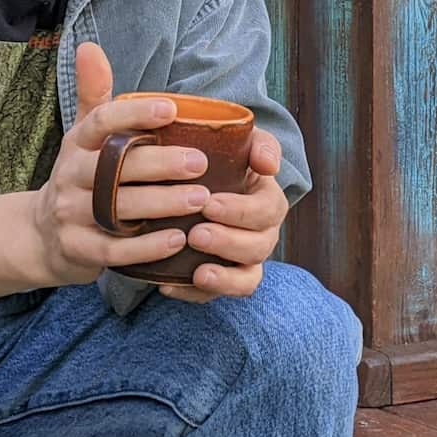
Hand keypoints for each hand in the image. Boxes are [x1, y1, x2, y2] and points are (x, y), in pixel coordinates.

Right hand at [30, 42, 216, 285]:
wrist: (42, 235)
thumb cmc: (80, 176)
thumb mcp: (82, 135)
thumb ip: (94, 94)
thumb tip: (89, 46)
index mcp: (77, 143)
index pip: (101, 121)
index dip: (135, 115)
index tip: (171, 109)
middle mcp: (70, 175)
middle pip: (115, 167)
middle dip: (160, 164)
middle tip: (201, 162)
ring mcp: (70, 214)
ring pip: (117, 208)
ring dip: (162, 204)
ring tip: (201, 199)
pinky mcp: (77, 249)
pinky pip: (114, 251)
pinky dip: (146, 248)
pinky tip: (178, 241)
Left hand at [158, 128, 288, 302]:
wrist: (192, 176)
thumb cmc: (219, 155)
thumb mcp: (241, 141)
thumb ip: (259, 144)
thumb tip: (269, 165)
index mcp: (267, 201)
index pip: (268, 211)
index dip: (241, 212)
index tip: (209, 204)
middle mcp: (261, 234)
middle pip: (257, 248)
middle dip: (228, 243)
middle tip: (197, 235)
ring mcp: (241, 260)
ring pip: (245, 279)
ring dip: (222, 278)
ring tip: (198, 272)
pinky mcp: (219, 277)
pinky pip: (213, 296)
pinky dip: (193, 294)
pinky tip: (167, 287)